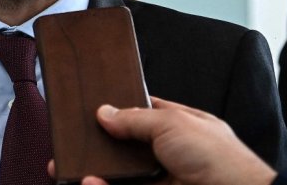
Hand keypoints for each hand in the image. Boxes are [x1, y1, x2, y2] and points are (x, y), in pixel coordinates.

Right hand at [64, 97, 276, 184]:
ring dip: (97, 169)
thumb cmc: (215, 157)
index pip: (144, 112)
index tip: (92, 108)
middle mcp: (171, 152)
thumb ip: (136, 118)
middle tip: (72, 142)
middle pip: (128, 146)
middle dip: (101, 144)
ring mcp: (163, 179)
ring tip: (70, 164)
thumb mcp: (172, 123)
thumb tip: (104, 113)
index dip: (119, 109)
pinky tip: (90, 181)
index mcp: (181, 125)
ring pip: (123, 174)